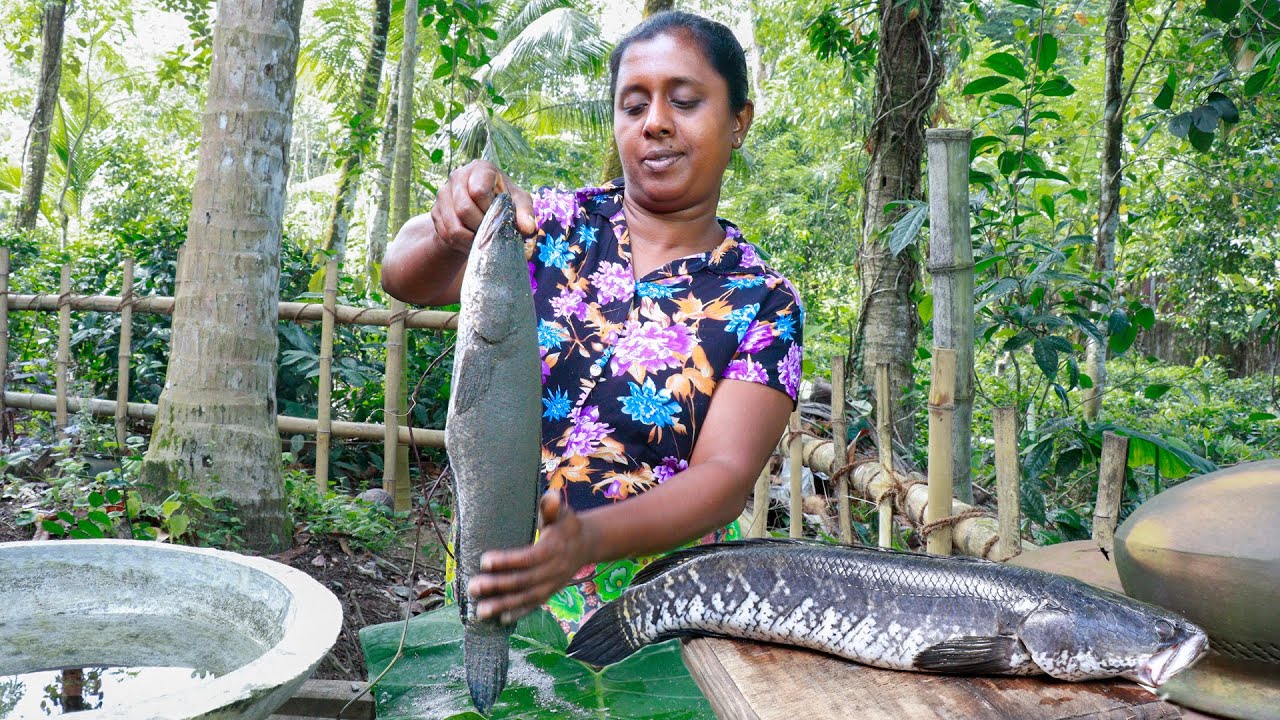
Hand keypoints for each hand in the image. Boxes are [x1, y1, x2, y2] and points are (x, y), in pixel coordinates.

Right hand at [430, 160, 536, 254]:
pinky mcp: (435, 211)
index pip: (479, 191)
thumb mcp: (518, 201)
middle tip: (492, 234)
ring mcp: (443, 194)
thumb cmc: (503, 199)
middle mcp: (458, 177)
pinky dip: (461, 244)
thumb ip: (525, 212)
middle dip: (481, 227)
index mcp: (480, 169)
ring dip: (471, 239)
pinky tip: (472, 243)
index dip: (489, 210)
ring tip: (484, 242)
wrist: (480, 206)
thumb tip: (528, 229)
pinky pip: (445, 234)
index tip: (498, 217)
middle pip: (464, 209)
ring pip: (453, 226)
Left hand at [467, 490, 594, 623]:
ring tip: (480, 611)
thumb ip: (553, 506)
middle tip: (473, 586)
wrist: (587, 544)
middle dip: (498, 586)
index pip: (529, 557)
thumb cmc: (567, 525)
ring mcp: (553, 584)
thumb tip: (551, 495)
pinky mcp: (550, 593)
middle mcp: (555, 569)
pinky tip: (500, 620)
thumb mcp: (563, 513)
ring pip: (526, 598)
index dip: (507, 561)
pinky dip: (518, 614)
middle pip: (524, 581)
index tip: (484, 560)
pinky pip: (534, 606)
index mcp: (555, 548)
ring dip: (503, 606)